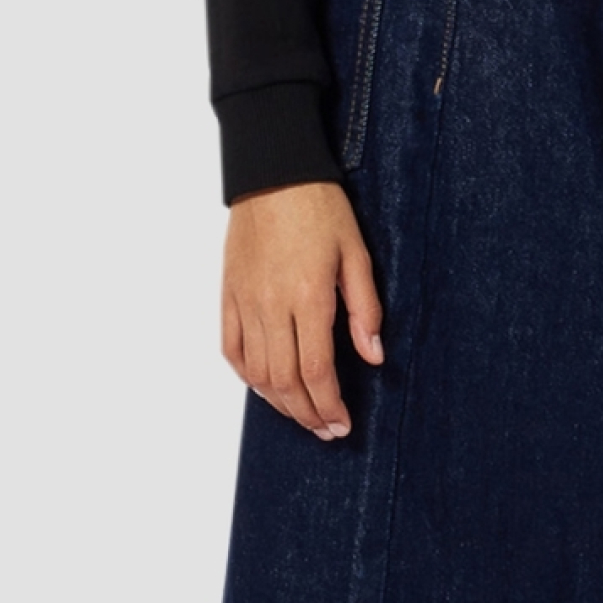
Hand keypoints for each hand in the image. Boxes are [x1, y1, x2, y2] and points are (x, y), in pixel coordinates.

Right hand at [221, 180, 383, 437]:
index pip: (316, 370)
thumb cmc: (320, 207)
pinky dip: (247, 376)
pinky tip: (265, 387)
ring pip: (256, 372)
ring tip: (301, 415)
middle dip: (307, 413)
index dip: (329, 405)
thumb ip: (365, 309)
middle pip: (285, 380)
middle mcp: (272, 305)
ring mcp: (245, 301)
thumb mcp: (357, 253)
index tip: (342, 424)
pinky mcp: (229, 294)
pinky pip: (232, 348)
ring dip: (279, 402)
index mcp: (308, 297)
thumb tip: (373, 357)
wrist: (273, 172)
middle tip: (326, 430)